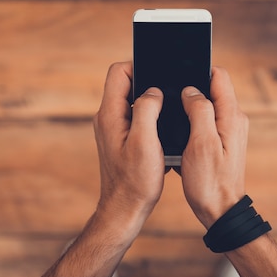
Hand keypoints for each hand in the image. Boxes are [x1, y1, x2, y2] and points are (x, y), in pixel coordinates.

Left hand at [93, 62, 164, 221]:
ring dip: (152, 103)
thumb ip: (147, 109)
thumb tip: (154, 91)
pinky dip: (151, 120)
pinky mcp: (121, 140)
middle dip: (149, 83)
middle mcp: (108, 118)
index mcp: (110, 114)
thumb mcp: (145, 142)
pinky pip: (137, 119)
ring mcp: (114, 130)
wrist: (125, 210)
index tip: (160, 73)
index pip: (119, 72)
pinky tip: (163, 134)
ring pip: (133, 102)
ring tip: (167, 115)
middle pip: (127, 84)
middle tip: (169, 94)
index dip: (140, 65)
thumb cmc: (135, 181)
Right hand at [180, 67, 248, 227]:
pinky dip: (190, 123)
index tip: (177, 75)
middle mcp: (233, 120)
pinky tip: (179, 134)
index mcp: (231, 116)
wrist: (220, 211)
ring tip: (174, 116)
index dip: (197, 70)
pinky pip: (204, 122)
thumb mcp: (201, 144)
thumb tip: (190, 90)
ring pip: (206, 105)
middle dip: (190, 88)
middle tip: (170, 98)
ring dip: (189, 107)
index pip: (218, 76)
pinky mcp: (220, 142)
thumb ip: (199, 111)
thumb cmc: (210, 183)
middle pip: (211, 88)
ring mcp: (227, 131)